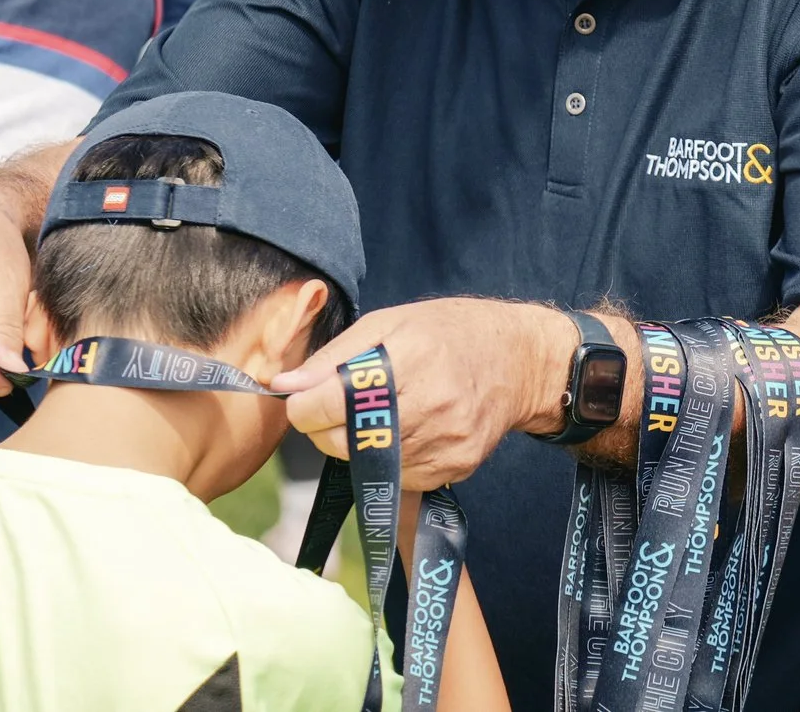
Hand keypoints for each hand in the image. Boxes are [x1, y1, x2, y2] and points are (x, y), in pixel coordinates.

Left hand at [276, 298, 567, 489]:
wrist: (519, 360)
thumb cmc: (448, 332)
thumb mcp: (389, 323)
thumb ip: (333, 357)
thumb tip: (281, 387)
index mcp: (410, 358)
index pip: (330, 403)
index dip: (303, 405)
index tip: (302, 398)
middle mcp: (432, 404)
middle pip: (341, 441)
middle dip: (325, 427)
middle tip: (340, 404)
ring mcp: (446, 442)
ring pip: (366, 465)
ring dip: (357, 444)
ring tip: (381, 412)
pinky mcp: (455, 468)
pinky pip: (397, 477)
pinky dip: (388, 459)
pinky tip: (408, 429)